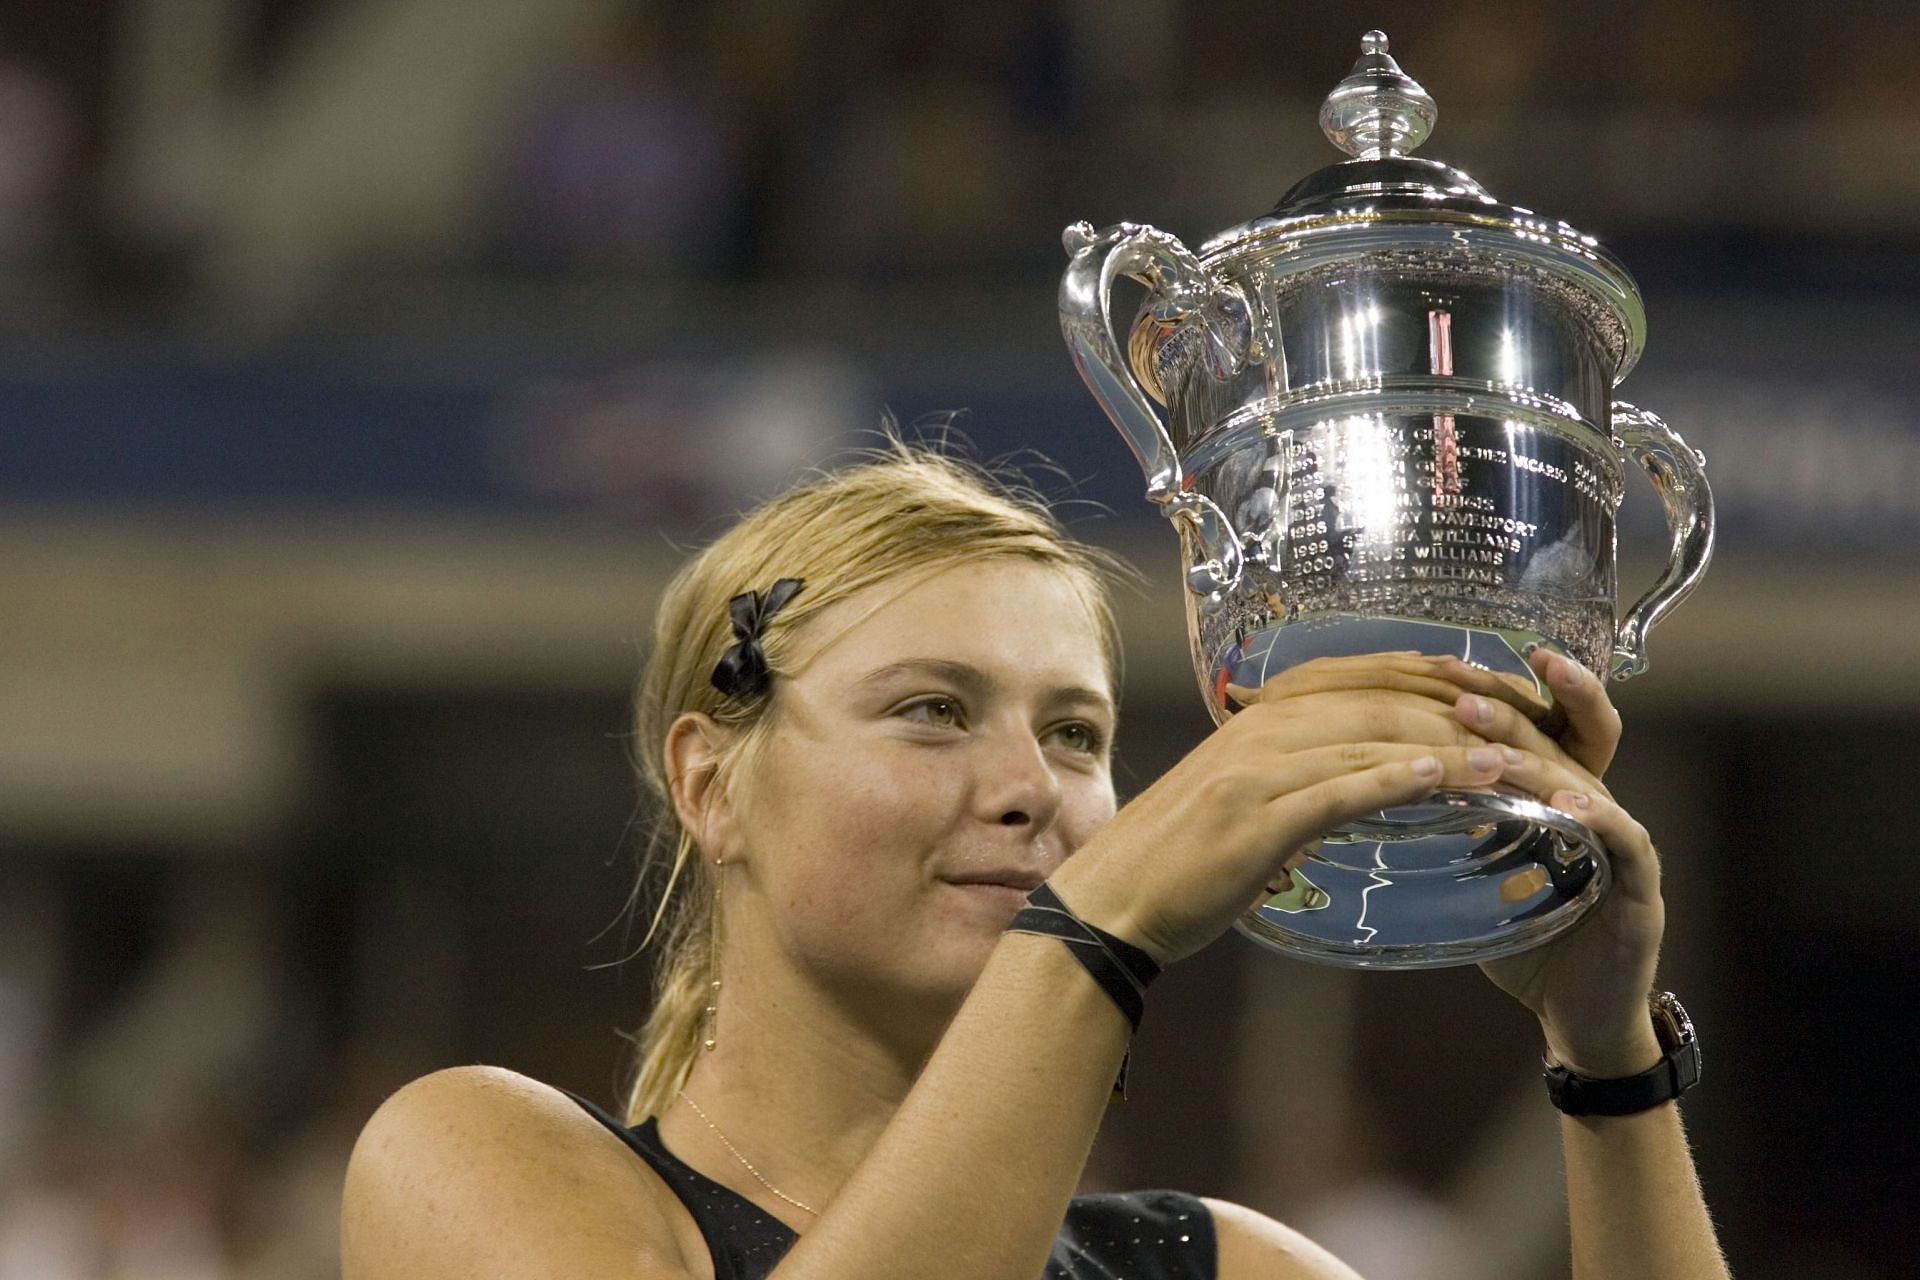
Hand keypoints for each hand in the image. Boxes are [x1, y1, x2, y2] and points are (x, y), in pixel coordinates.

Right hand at [1050, 653, 1532, 966]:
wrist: (1114, 898)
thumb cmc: (1181, 855)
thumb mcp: (1242, 793)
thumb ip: (1297, 769)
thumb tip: (1367, 768)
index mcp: (1261, 715)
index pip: (1366, 673)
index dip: (1438, 674)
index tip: (1498, 689)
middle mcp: (1261, 726)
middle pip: (1381, 698)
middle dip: (1462, 709)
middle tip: (1526, 729)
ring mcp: (1256, 769)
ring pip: (1370, 738)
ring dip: (1450, 747)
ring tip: (1514, 760)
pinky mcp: (1255, 817)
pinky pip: (1338, 789)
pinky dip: (1395, 780)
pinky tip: (1444, 780)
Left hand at [1462, 651, 1666, 1077]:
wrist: (1577, 1020)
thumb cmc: (1530, 945)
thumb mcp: (1482, 878)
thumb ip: (1455, 835)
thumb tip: (1388, 801)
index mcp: (1557, 799)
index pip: (1535, 729)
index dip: (1498, 696)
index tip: (1446, 669)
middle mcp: (1594, 807)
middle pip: (1559, 738)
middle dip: (1511, 708)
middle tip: (1460, 690)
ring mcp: (1621, 842)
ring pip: (1583, 781)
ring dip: (1537, 759)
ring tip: (1492, 740)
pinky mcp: (1640, 887)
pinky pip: (1624, 840)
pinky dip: (1597, 819)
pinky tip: (1566, 805)